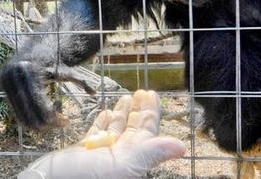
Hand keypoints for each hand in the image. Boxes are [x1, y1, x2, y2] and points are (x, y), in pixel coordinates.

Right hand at [18, 90, 185, 178]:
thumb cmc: (78, 177)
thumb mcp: (119, 165)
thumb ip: (149, 154)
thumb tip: (182, 146)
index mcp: (131, 159)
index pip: (147, 132)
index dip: (151, 113)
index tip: (152, 93)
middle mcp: (118, 157)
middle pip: (134, 129)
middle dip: (139, 110)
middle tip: (142, 90)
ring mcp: (100, 154)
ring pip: (117, 130)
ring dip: (123, 113)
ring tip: (126, 98)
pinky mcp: (83, 152)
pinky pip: (97, 134)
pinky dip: (103, 122)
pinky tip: (106, 113)